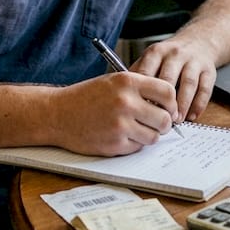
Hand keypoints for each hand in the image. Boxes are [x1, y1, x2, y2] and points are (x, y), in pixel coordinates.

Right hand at [47, 71, 177, 155]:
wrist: (57, 114)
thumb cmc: (86, 97)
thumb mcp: (113, 81)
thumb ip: (140, 88)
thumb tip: (169, 105)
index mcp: (127, 82)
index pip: (167, 92)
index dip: (171, 103)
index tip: (169, 109)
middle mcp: (126, 102)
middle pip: (164, 118)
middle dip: (163, 123)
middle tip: (155, 123)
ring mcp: (120, 125)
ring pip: (154, 137)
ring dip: (149, 135)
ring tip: (135, 129)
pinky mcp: (114, 144)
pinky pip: (138, 147)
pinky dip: (133, 144)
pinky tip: (120, 135)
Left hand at [130, 37, 217, 122]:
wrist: (199, 41)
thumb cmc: (170, 56)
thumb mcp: (151, 57)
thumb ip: (138, 73)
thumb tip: (123, 95)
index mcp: (157, 52)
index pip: (148, 72)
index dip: (144, 93)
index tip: (140, 110)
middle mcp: (175, 54)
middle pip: (168, 78)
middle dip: (163, 101)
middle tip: (158, 119)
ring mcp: (194, 62)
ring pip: (189, 84)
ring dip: (183, 104)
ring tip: (176, 120)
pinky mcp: (209, 71)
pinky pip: (205, 89)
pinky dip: (199, 104)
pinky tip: (192, 116)